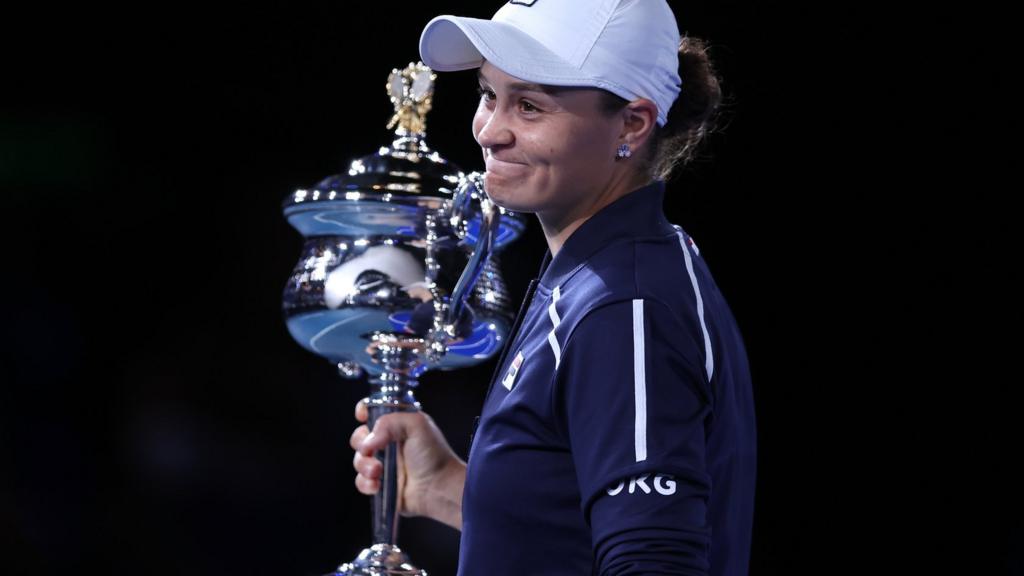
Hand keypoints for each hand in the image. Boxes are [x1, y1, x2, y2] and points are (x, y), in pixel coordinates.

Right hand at [349, 398, 465, 525]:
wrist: (439, 488)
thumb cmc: (434, 455)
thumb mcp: (417, 424)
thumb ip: (389, 422)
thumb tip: (368, 440)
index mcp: (398, 424)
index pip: (374, 410)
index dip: (364, 411)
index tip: (362, 416)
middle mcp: (388, 442)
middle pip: (360, 436)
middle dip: (360, 443)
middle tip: (371, 450)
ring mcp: (384, 463)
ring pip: (358, 460)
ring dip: (364, 465)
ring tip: (378, 471)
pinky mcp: (380, 483)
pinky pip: (361, 481)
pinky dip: (365, 483)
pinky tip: (377, 485)